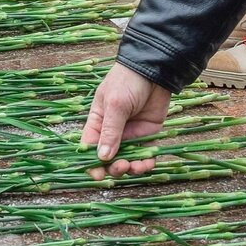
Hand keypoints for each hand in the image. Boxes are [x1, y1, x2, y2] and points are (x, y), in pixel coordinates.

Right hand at [80, 63, 172, 178]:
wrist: (155, 70)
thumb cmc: (128, 82)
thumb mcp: (115, 105)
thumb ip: (110, 131)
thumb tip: (102, 157)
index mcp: (97, 123)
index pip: (90, 148)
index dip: (91, 163)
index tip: (97, 175)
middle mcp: (112, 132)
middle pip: (108, 159)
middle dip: (113, 167)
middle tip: (121, 166)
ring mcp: (130, 135)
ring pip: (127, 160)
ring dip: (130, 168)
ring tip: (134, 166)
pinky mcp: (148, 135)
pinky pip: (145, 155)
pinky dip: (145, 163)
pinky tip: (147, 164)